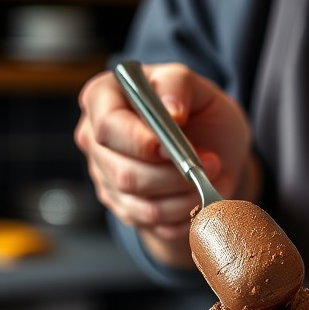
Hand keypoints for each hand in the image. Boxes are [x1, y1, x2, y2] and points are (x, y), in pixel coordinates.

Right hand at [75, 62, 255, 266]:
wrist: (212, 150)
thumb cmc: (199, 112)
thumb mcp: (197, 87)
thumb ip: (179, 85)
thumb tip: (171, 111)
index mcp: (104, 98)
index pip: (107, 125)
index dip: (138, 141)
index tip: (170, 147)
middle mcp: (96, 139)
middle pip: (124, 173)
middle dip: (173, 174)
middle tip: (210, 162)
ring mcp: (106, 177)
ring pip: (142, 204)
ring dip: (185, 195)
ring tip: (211, 176)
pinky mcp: (123, 207)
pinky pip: (155, 224)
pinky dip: (186, 213)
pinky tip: (200, 194)